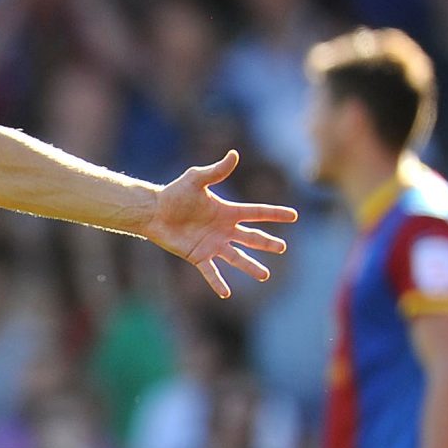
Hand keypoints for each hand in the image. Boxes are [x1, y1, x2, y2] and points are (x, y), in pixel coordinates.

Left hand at [144, 151, 296, 298]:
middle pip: (251, 238)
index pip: (256, 213)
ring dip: (250, 267)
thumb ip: (216, 171)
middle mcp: (224, 230)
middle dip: (267, 243)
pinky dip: (217, 282)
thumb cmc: (174, 194)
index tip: (294, 216)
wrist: (154, 212)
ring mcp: (212, 244)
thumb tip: (234, 154)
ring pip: (237, 258)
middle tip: (282, 248)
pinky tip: (226, 293)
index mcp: (227, 212)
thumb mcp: (196, 179)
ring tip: (264, 276)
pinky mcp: (198, 256)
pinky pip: (210, 272)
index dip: (275, 214)